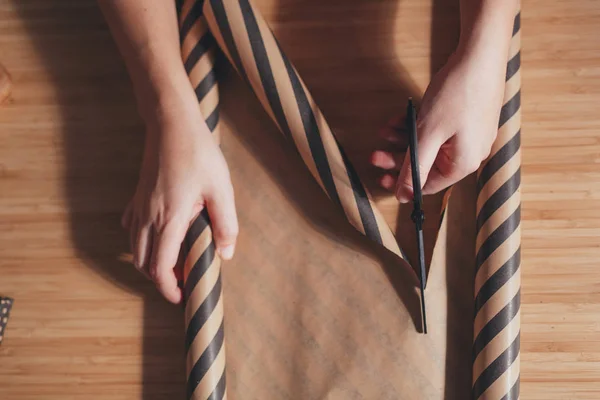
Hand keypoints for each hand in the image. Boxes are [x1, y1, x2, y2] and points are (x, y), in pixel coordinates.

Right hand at [122, 101, 237, 303]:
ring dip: (149, 263)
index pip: (160, 267)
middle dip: (160, 280)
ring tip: (172, 265)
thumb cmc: (199, 153)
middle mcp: (148, 217)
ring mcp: (139, 207)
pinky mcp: (137, 197)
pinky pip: (130, 229)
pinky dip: (139, 243)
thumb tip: (226, 254)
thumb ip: (225, 224)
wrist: (171, 124)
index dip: (169, 288)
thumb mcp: (221, 189)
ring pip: (134, 248)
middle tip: (182, 284)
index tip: (183, 297)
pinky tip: (156, 238)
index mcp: (170, 219)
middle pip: (142, 263)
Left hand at [372, 44, 506, 200]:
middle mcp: (469, 153)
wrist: (480, 54)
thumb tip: (403, 196)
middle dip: (398, 158)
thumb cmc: (457, 94)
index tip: (382, 178)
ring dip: (404, 139)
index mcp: (464, 163)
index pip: (429, 185)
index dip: (403, 184)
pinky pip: (437, 130)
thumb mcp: (428, 134)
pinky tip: (399, 119)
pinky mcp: (465, 119)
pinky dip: (417, 126)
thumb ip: (414, 167)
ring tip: (384, 131)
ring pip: (429, 145)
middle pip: (427, 164)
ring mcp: (469, 135)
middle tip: (375, 154)